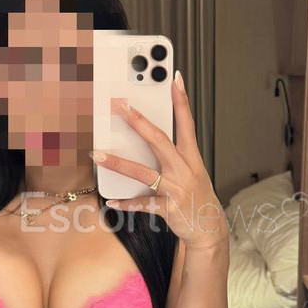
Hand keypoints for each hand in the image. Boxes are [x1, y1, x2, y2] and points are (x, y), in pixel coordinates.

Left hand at [88, 70, 228, 249]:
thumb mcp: (192, 171)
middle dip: (139, 122)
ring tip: (99, 155)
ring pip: (144, 173)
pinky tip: (112, 201)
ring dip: (119, 163)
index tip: (175, 80)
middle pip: (160, 140)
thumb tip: (147, 136)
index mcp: (191, 157)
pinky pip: (144, 204)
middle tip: (121, 106)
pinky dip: (127, 203)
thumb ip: (173, 154)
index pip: (187, 123)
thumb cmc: (196, 196)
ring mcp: (176, 189)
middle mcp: (184, 170)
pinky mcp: (169, 209)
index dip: (182, 101)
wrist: (209, 228)